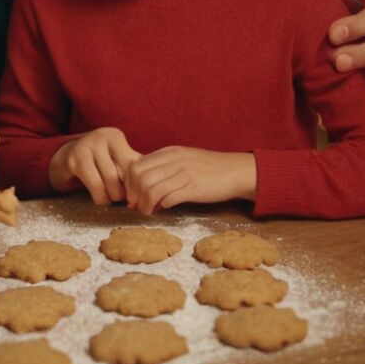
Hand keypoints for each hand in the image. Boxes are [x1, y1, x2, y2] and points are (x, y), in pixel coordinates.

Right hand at [48, 127, 140, 203]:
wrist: (66, 157)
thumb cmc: (98, 162)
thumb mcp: (116, 159)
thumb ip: (134, 168)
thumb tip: (152, 187)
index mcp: (115, 136)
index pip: (134, 164)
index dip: (136, 184)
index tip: (135, 195)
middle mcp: (101, 136)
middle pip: (122, 173)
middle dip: (124, 192)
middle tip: (123, 199)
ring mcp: (86, 146)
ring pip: (110, 180)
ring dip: (112, 197)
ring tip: (111, 199)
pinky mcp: (74, 159)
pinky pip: (94, 185)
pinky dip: (100, 197)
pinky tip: (100, 198)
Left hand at [124, 147, 256, 214]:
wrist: (235, 171)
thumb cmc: (207, 169)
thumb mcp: (182, 160)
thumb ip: (162, 170)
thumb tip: (141, 190)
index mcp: (169, 152)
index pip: (136, 165)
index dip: (129, 183)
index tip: (132, 195)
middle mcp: (174, 160)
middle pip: (139, 176)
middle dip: (134, 195)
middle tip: (137, 206)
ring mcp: (184, 172)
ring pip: (151, 188)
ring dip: (145, 204)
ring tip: (148, 211)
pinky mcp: (195, 187)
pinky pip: (169, 197)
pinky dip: (161, 205)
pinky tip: (164, 208)